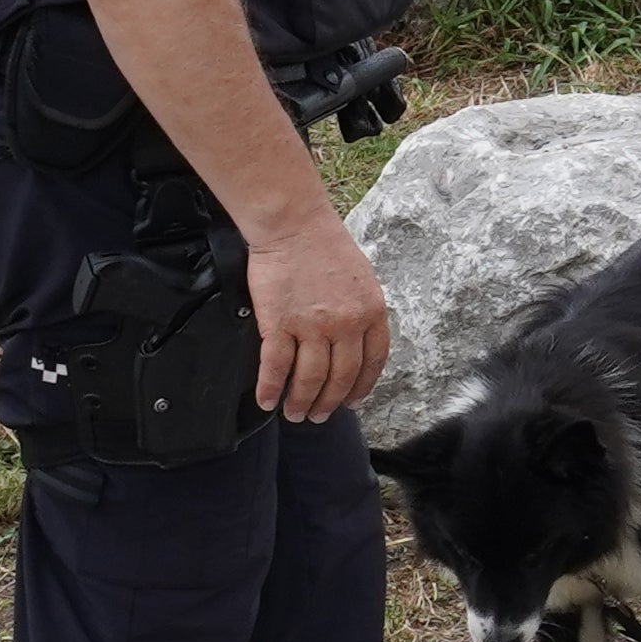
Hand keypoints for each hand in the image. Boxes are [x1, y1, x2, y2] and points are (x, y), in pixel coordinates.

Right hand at [242, 218, 392, 422]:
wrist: (293, 225)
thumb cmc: (325, 245)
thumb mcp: (361, 279)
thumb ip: (361, 311)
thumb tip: (355, 341)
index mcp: (372, 311)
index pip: (373, 361)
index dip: (362, 386)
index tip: (352, 401)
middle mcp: (346, 324)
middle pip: (341, 376)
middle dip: (329, 403)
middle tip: (319, 416)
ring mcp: (313, 326)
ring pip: (309, 378)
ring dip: (301, 402)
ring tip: (295, 414)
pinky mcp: (279, 323)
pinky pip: (275, 366)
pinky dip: (270, 388)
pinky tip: (267, 401)